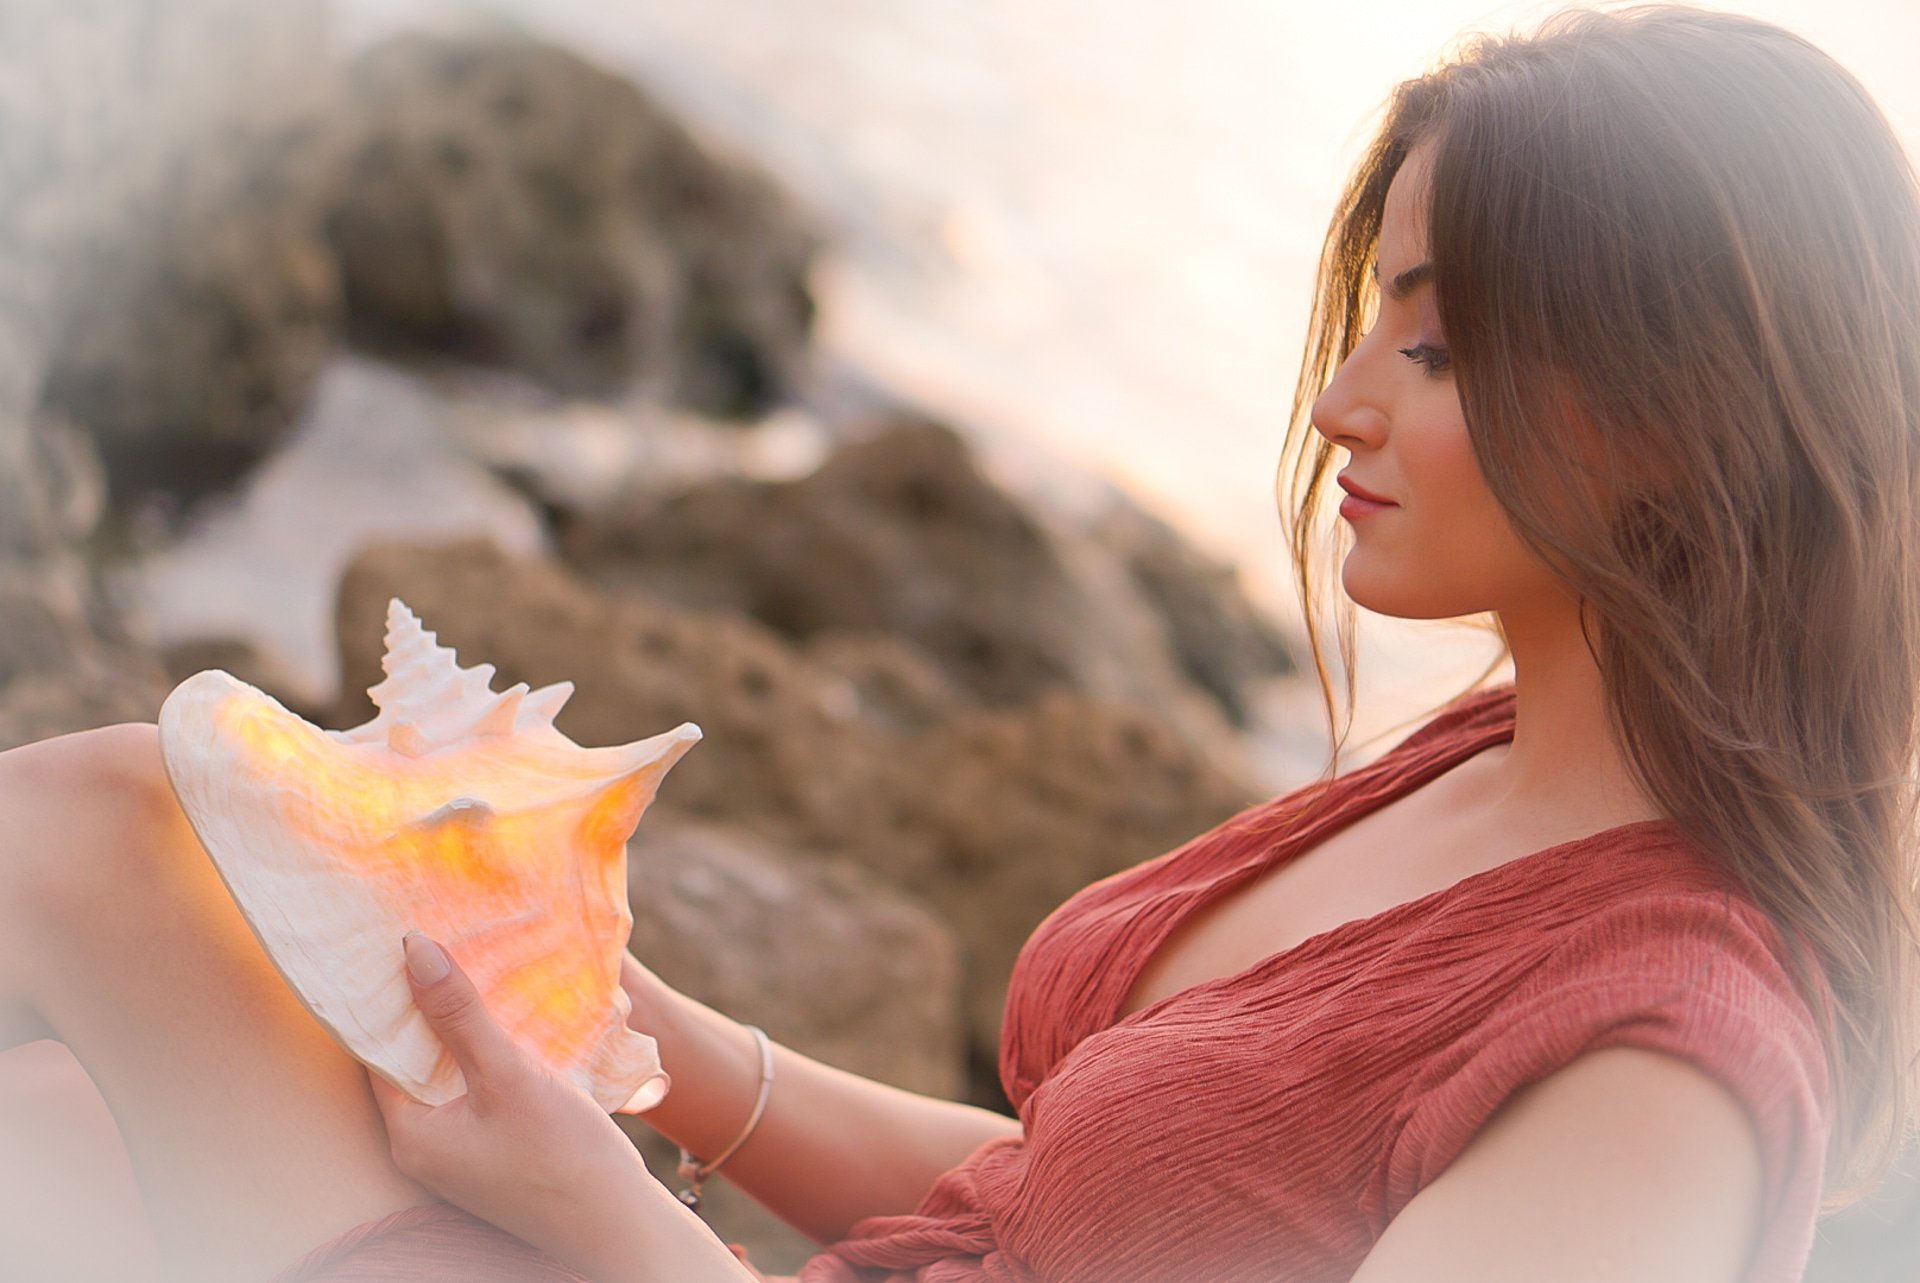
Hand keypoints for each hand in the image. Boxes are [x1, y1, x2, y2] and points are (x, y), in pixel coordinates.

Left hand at [368, 933, 666, 1276]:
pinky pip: (473, 1090)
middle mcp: (423, 1146)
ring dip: (459, 1029)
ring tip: (474, 970)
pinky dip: (483, 1055)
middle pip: (411, 1060)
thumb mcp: (509, 1076)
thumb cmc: (562, 1157)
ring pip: (445, 1073)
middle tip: (439, 944)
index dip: (387, 996)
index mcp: (409, 1134)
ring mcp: (457, 1152)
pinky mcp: (490, 1151)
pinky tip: (508, 1023)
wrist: (618, 1225)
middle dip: (427, 1006)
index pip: (375, 1051)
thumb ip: (459, 1014)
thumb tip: (413, 950)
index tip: (396, 943)